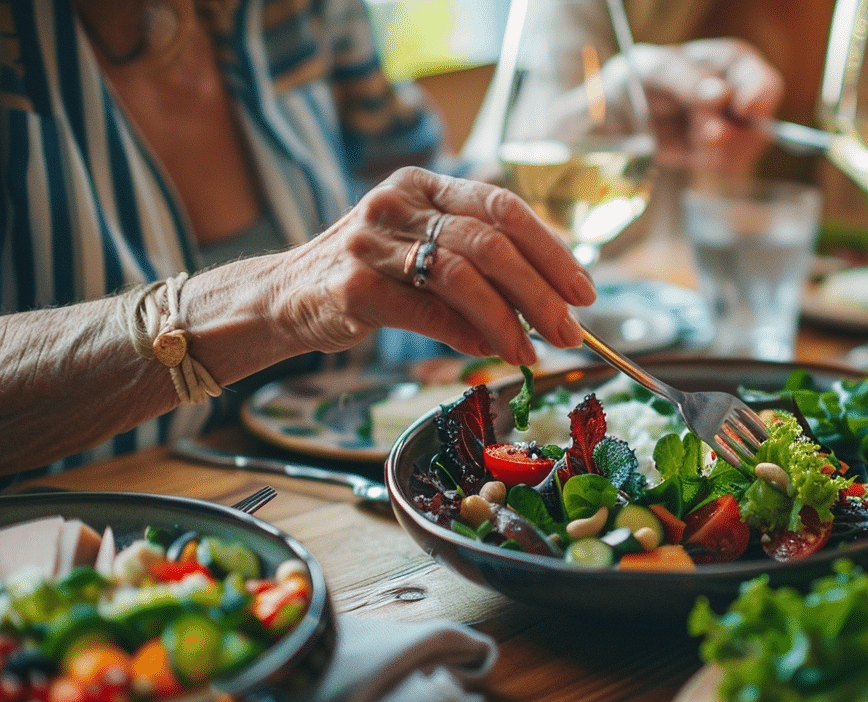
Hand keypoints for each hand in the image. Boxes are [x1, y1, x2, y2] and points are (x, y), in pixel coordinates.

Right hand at [274, 167, 595, 366]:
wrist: (284, 297)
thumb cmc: (371, 276)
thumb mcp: (423, 252)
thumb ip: (480, 267)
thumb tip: (549, 307)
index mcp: (424, 184)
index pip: (502, 205)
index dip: (550, 249)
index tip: (583, 291)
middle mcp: (398, 202)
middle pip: (488, 242)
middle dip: (539, 291)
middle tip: (568, 330)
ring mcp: (371, 242)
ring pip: (460, 275)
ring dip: (507, 320)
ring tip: (531, 352)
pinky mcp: (353, 286)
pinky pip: (425, 311)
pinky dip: (465, 334)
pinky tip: (489, 350)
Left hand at [630, 38, 782, 176]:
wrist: (624, 114)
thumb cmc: (641, 79)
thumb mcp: (655, 71)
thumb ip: (688, 80)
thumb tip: (722, 95)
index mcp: (735, 62)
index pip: (765, 84)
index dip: (758, 100)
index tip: (740, 111)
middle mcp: (744, 93)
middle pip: (761, 124)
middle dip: (725, 131)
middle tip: (697, 128)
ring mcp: (739, 126)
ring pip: (746, 149)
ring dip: (712, 146)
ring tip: (688, 129)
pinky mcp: (726, 153)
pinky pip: (729, 166)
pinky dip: (706, 159)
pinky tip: (689, 144)